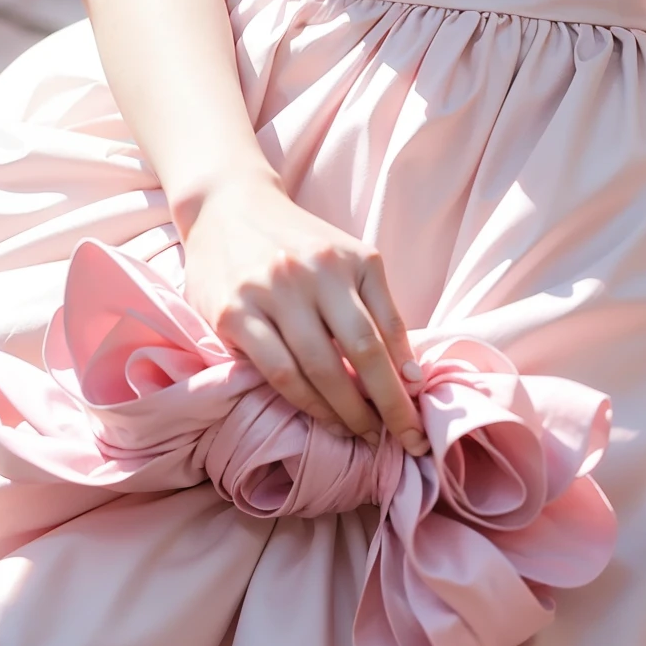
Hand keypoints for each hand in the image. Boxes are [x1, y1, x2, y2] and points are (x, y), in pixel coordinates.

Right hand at [182, 173, 426, 454]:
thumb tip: (409, 377)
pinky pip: (277, 370)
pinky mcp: (234, 312)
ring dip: (345, 412)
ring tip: (360, 434)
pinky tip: (320, 416)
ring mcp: (271, 291)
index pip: (387, 332)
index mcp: (350, 258)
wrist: (226, 205)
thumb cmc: (296, 242)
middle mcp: (314, 271)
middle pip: (360, 352)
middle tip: (398, 440)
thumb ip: (379, 310)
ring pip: (318, 368)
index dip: (405, 385)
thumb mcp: (347, 259)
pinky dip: (304, 402)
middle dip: (386, 406)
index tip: (419, 424)